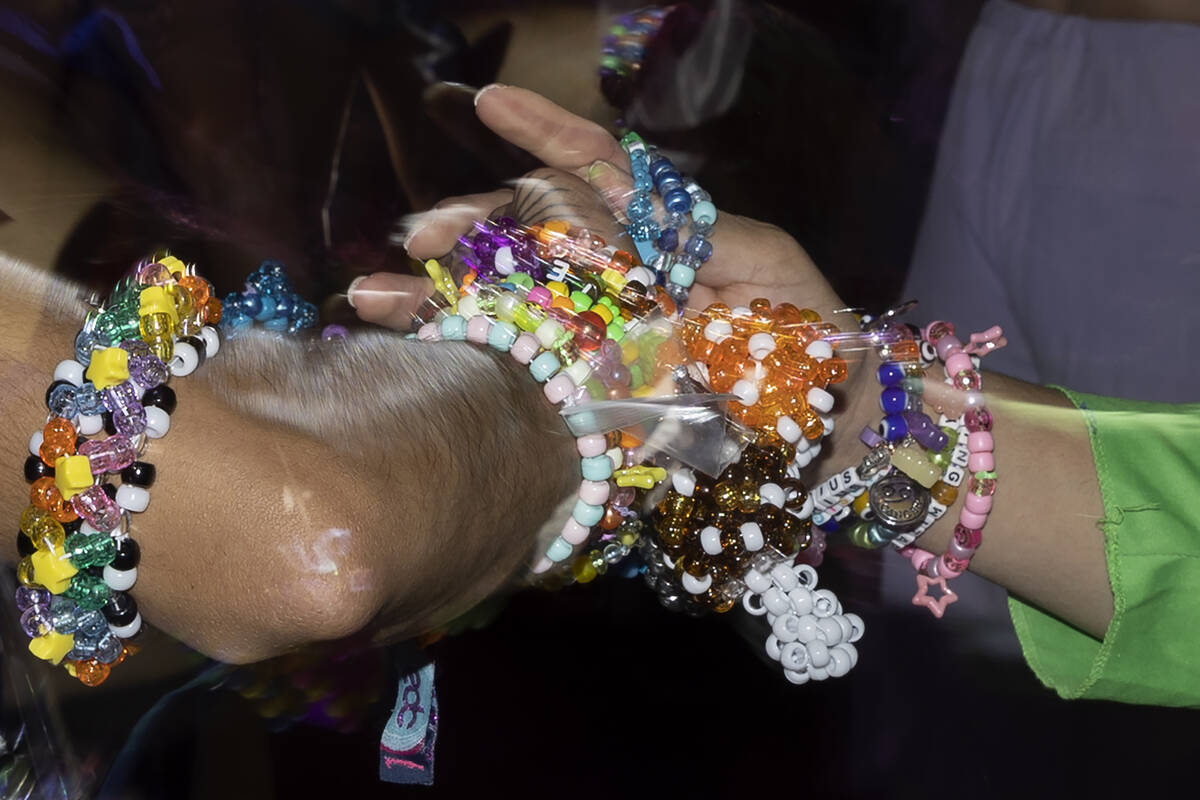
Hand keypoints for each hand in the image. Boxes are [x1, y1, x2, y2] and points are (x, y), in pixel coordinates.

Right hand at [350, 85, 880, 467]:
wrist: (841, 434)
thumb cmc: (815, 339)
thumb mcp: (766, 266)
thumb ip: (693, 233)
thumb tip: (602, 209)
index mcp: (665, 240)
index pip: (597, 177)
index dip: (546, 136)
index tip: (488, 103)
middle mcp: (626, 284)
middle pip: (535, 244)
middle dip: (471, 231)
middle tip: (412, 237)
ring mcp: (610, 340)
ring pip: (520, 308)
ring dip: (447, 300)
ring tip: (377, 300)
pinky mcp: (603, 398)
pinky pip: (537, 373)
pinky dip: (480, 362)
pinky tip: (423, 358)